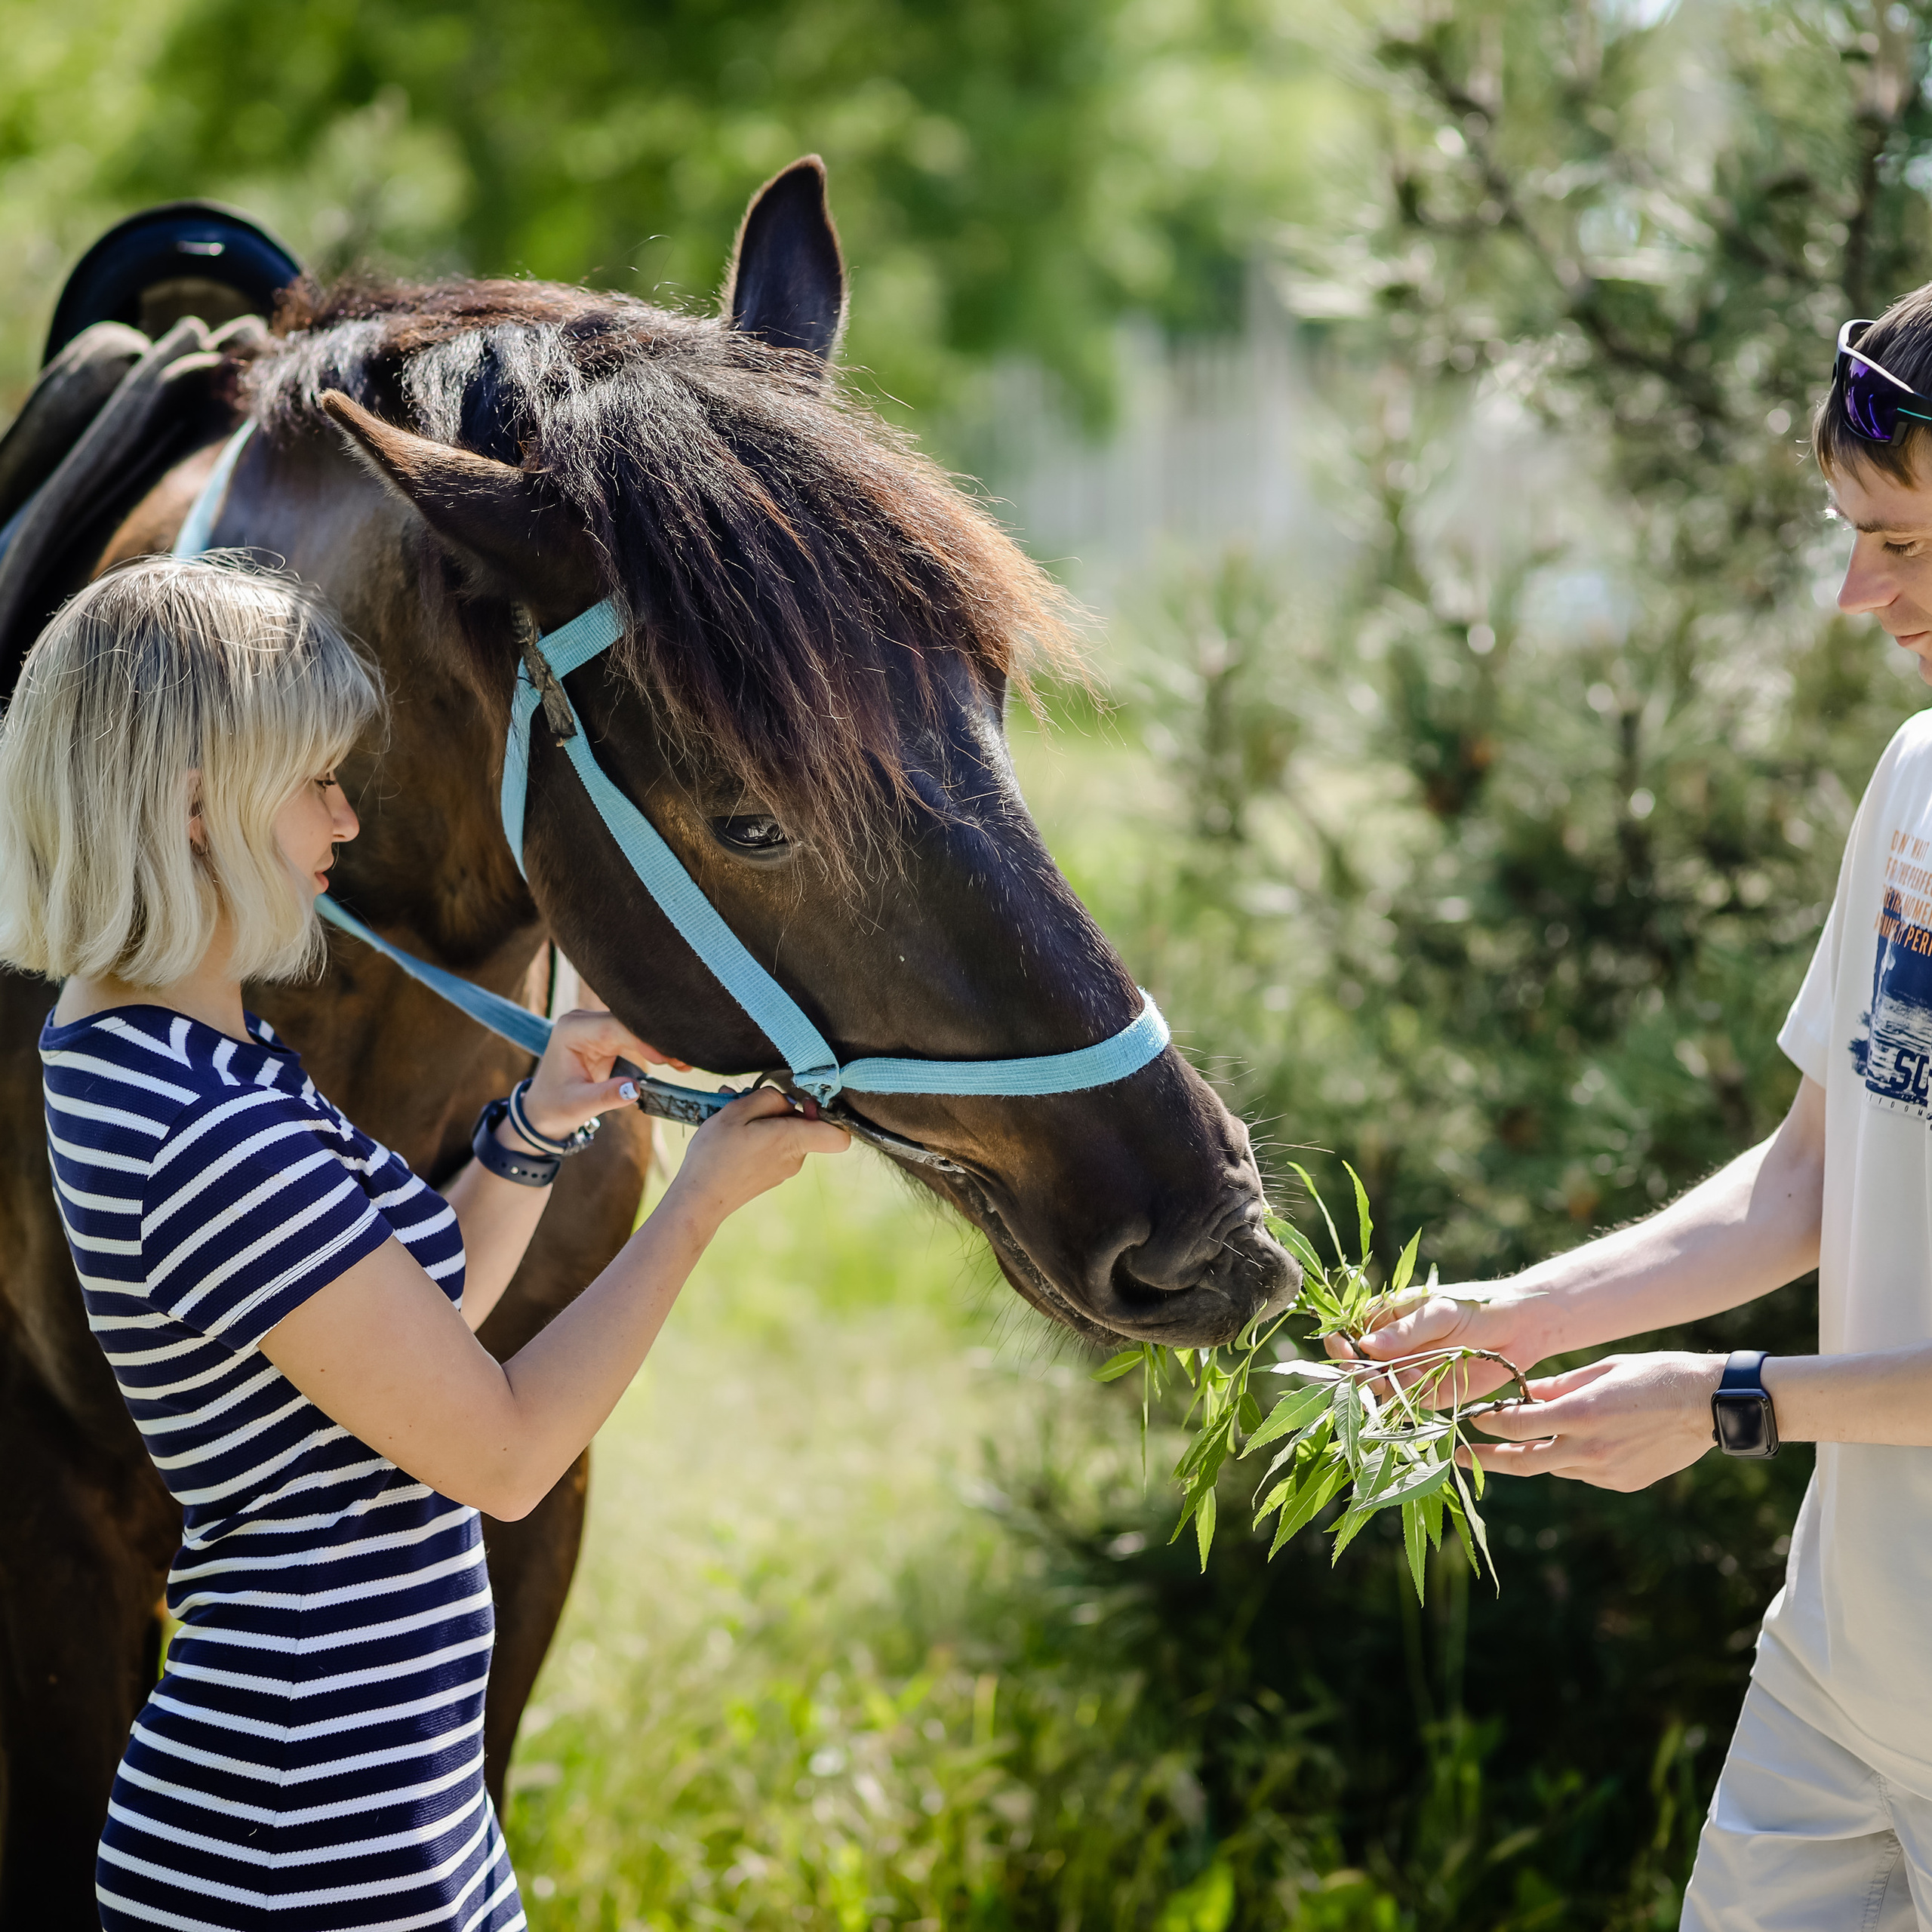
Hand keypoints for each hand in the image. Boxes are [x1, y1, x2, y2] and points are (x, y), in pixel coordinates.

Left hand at [520, 1008, 676, 1141]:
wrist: (542, 1111)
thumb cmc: (554, 1107)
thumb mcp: (578, 1106)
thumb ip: (605, 1096)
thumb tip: (634, 1089)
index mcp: (571, 1030)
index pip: (614, 1027)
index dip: (643, 1039)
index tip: (666, 1058)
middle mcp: (583, 1021)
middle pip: (628, 1023)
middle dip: (657, 1040)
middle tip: (685, 1058)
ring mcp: (595, 1027)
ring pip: (635, 1028)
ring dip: (659, 1044)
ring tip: (684, 1061)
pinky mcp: (606, 1036)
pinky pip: (635, 1037)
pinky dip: (654, 1048)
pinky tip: (675, 1059)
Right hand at [663, 1087, 849, 1233]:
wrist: (698, 1200)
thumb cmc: (715, 1155)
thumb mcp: (737, 1112)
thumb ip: (768, 1098)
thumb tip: (786, 1100)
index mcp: (793, 1141)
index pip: (839, 1136)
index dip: (828, 1115)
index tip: (804, 1102)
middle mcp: (795, 1159)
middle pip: (803, 1125)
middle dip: (776, 1109)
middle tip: (744, 1101)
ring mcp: (783, 1171)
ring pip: (782, 1135)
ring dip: (759, 1120)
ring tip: (727, 1113)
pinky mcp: (769, 1176)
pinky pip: (770, 1148)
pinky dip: (754, 1136)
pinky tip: (727, 1132)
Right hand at [1325, 1283, 1548, 1402]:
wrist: (1517, 1330)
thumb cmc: (1474, 1308)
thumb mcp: (1439, 1312)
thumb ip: (1405, 1330)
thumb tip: (1365, 1345)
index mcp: (1385, 1318)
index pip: (1348, 1332)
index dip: (1341, 1345)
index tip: (1349, 1353)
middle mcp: (1390, 1347)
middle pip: (1357, 1365)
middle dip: (1360, 1373)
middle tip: (1378, 1374)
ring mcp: (1406, 1371)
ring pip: (1377, 1388)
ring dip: (1385, 1388)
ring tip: (1413, 1378)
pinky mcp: (1426, 1394)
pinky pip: (1403, 1405)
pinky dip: (1404, 1404)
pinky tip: (1423, 1390)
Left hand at [1466, 1351, 1724, 1490]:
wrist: (1710, 1405)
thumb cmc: (1655, 1375)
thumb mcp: (1601, 1369)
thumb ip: (1558, 1386)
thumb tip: (1523, 1393)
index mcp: (1579, 1414)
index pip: (1515, 1426)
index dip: (1487, 1422)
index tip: (1471, 1416)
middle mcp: (1589, 1449)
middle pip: (1522, 1463)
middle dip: (1485, 1460)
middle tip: (1458, 1456)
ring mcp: (1606, 1471)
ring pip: (1553, 1468)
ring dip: (1534, 1455)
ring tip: (1519, 1441)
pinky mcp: (1622, 1482)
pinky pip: (1582, 1473)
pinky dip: (1570, 1459)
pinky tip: (1579, 1442)